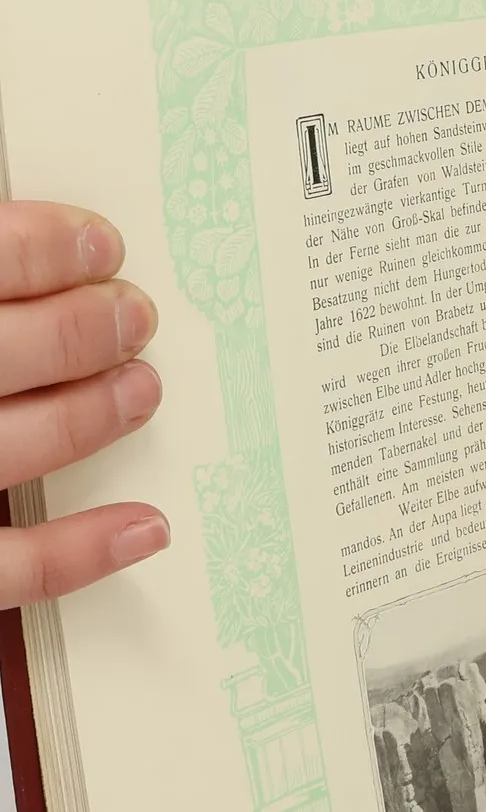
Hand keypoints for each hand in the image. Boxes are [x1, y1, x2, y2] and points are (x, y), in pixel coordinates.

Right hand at [1, 203, 166, 608]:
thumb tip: (56, 245)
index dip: (40, 247)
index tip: (100, 242)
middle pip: (2, 352)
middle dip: (81, 329)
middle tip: (134, 315)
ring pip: (11, 449)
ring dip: (91, 415)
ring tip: (143, 389)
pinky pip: (2, 569)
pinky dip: (77, 553)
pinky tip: (146, 527)